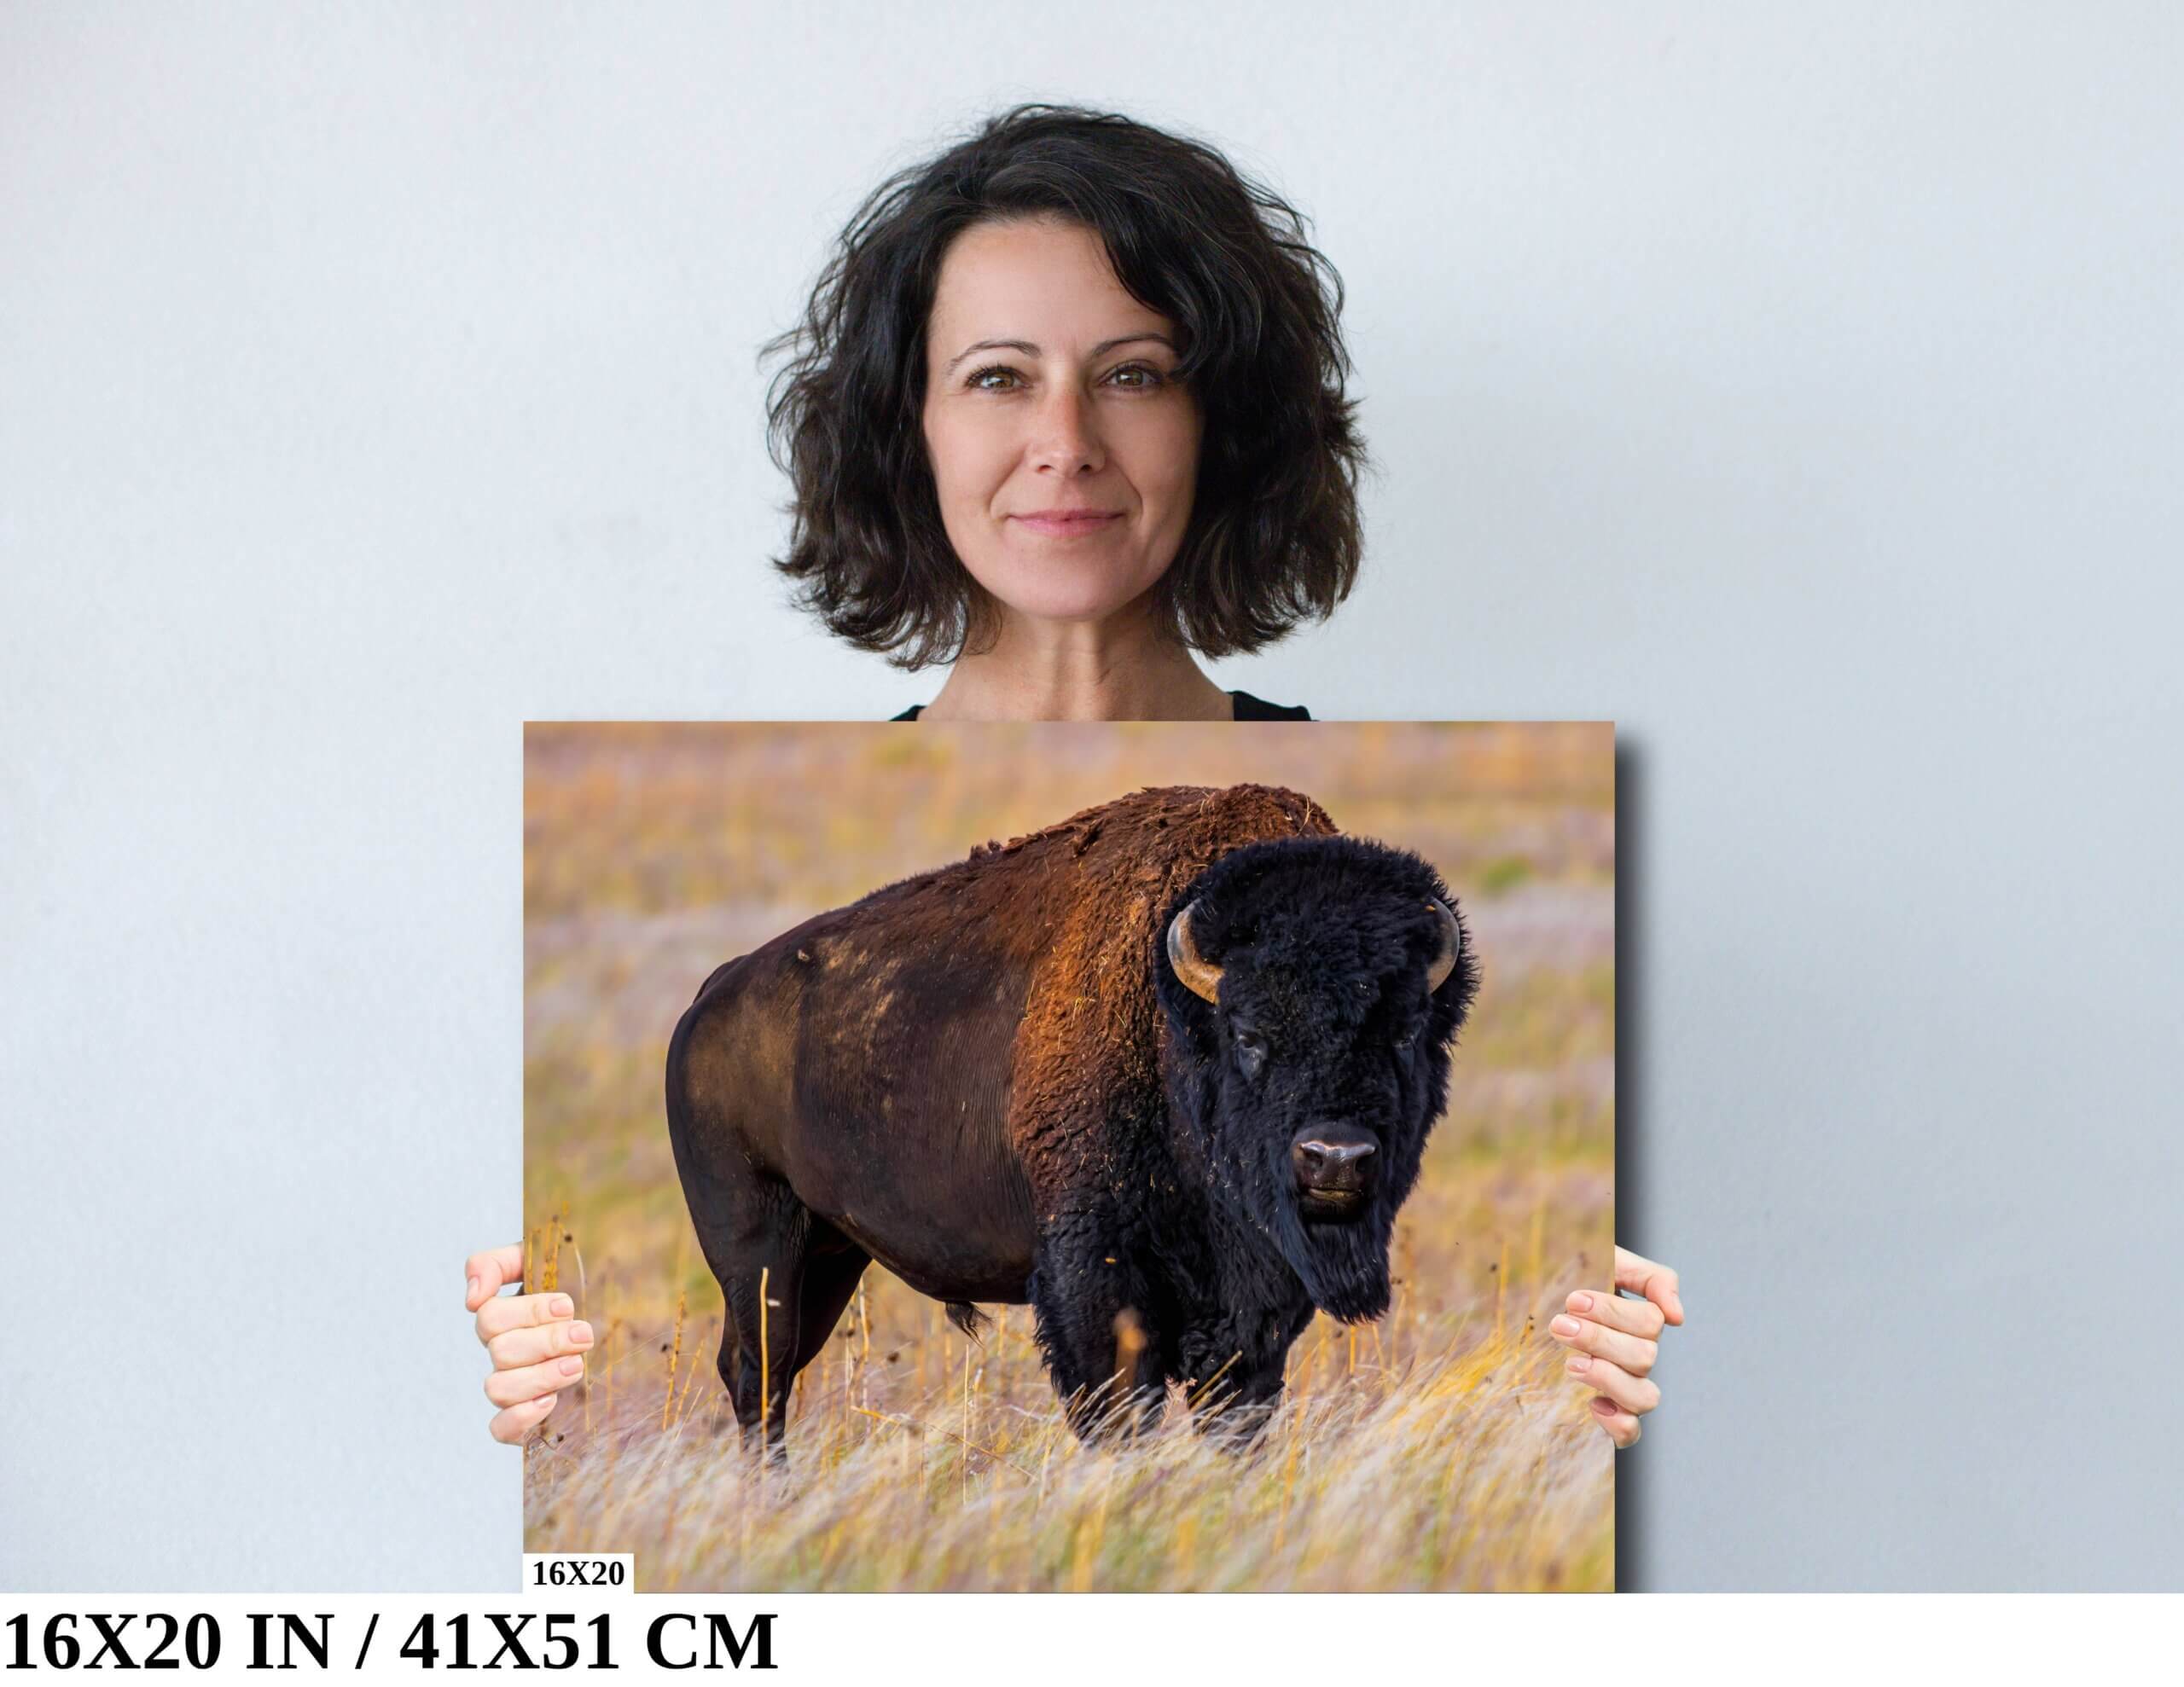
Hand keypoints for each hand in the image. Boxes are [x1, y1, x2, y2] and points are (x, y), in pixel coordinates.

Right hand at [466, 1243, 592, 1444]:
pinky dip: (520, 1418)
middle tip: (583, 1335)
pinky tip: (550, 1402)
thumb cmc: (573, 1287)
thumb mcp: (539, 1261)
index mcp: (503, 1318)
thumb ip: (498, 1263)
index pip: (490, 1316)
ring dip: (539, 1377)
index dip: (528, 1312)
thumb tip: (472, 1297)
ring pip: (498, 1389)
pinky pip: (500, 1429)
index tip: (567, 1306)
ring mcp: (512, 1386)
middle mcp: (502, 1353)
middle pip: (501, 1352)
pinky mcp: (524, 1418)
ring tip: (576, 1365)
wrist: (613, 1320)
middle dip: (546, 1342)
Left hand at [1548, 1246, 1682, 1447]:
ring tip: (1571, 1364)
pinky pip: (1630, 1432)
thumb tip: (1677, 1317)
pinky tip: (1592, 1404)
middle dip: (1598, 1340)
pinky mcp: (1610, 1412)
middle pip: (1644, 1358)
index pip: (1650, 1323)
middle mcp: (1640, 1357)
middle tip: (1559, 1324)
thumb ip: (1652, 1278)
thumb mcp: (1614, 1261)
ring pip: (1645, 1398)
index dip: (1613, 1313)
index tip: (1573, 1301)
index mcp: (1643, 1323)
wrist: (1545, 1293)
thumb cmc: (1581, 1278)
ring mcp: (1627, 1386)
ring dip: (1607, 1379)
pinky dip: (1617, 1424)